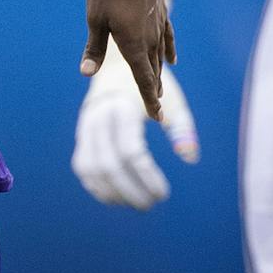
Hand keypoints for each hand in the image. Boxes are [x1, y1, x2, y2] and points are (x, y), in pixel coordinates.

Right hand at [72, 45, 197, 207]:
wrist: (117, 67)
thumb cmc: (151, 88)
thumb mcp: (171, 102)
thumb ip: (182, 129)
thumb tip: (190, 158)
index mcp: (123, 106)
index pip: (131, 151)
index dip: (147, 177)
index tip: (163, 194)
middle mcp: (99, 116)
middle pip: (109, 164)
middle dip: (130, 190)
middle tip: (151, 204)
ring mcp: (86, 127)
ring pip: (91, 168)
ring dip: (113, 192)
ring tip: (136, 203)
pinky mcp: (81, 136)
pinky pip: (83, 167)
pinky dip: (98, 187)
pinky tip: (118, 198)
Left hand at [78, 0, 173, 119]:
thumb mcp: (95, 19)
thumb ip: (94, 47)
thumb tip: (86, 72)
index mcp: (133, 45)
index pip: (143, 79)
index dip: (149, 100)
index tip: (157, 117)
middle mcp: (150, 39)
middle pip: (153, 72)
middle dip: (153, 93)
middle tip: (158, 114)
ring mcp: (158, 26)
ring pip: (160, 57)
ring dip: (159, 75)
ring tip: (159, 91)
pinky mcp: (162, 13)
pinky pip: (167, 39)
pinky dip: (169, 52)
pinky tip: (172, 60)